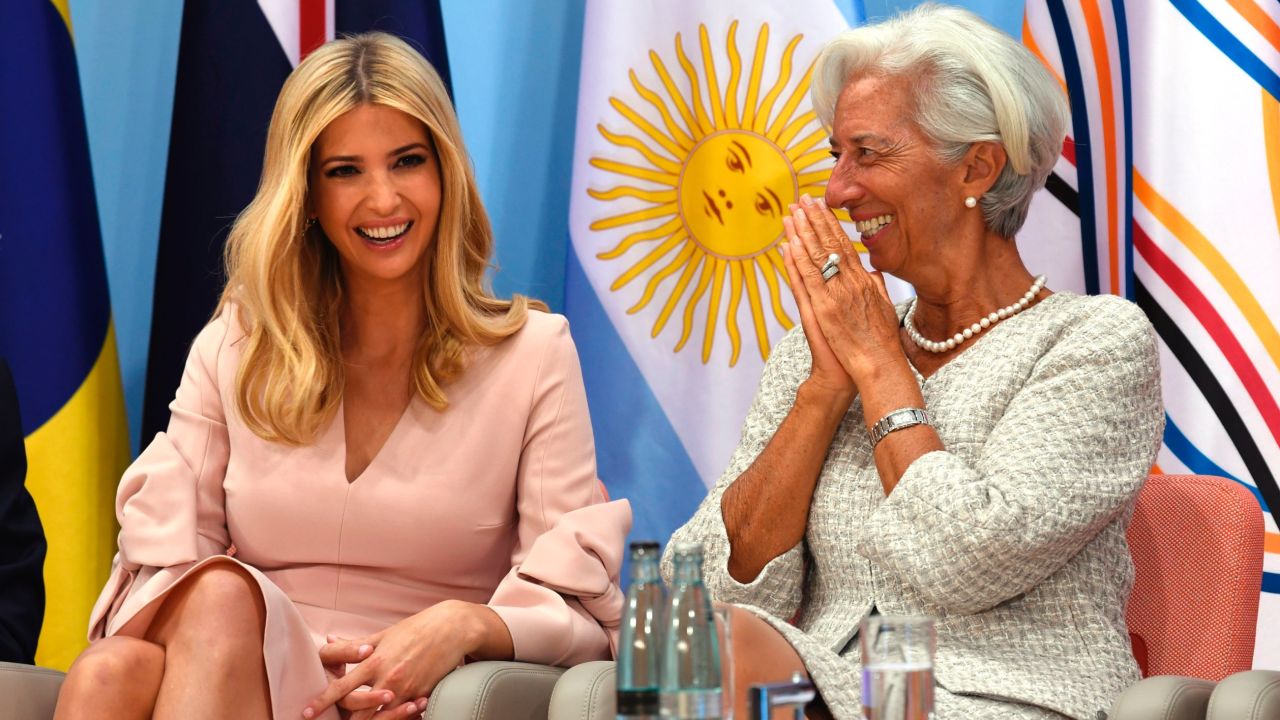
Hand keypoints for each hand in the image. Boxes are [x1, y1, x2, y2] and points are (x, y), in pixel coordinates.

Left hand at [314, 638, 418, 719]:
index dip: (322, 701)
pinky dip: (395, 719)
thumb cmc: (416, 628)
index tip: (307, 712)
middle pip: (357, 711)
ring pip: (379, 719)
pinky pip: (404, 716)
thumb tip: (328, 641)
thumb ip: (354, 644)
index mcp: (374, 661)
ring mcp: (405, 689)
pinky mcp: (422, 696)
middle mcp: (387, 678)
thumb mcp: (383, 634)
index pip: (341, 687)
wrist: (451, 628)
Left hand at [783, 195, 902, 382]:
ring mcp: (835, 295)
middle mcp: (849, 283)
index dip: (831, 224)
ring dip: (802, 234)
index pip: (844, 244)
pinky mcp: (823, 310)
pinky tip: (789, 244)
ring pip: (816, 257)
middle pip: (829, 245)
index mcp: (864, 280)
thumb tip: (871, 271)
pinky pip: (807, 280)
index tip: (820, 206)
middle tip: (801, 200)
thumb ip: (876, 286)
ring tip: (790, 214)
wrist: (877, 365)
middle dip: (814, 220)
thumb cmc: (881, 340)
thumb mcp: (884, 307)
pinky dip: (797, 261)